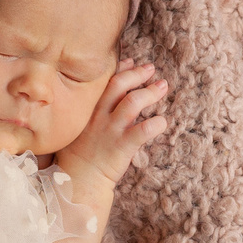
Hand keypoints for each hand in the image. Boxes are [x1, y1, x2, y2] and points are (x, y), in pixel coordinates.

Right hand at [55, 62, 169, 187]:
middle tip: (151, 69)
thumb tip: (107, 90)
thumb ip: (92, 108)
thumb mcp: (80, 125)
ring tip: (162, 86)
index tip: (132, 62)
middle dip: (137, 74)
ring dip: (150, 92)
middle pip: (119, 85)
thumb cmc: (80, 152)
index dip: (120, 68)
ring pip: (133, 103)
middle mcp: (98, 115)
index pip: (104, 80)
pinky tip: (162, 122)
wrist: (79, 179)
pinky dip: (156, 124)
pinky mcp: (122, 146)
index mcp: (87, 109)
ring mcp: (110, 130)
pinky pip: (143, 131)